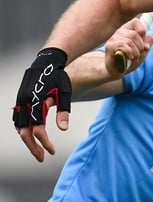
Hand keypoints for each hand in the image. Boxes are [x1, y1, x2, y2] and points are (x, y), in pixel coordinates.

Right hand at [13, 47, 71, 161]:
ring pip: (19, 127)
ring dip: (27, 140)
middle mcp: (24, 103)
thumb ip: (64, 111)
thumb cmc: (58, 78)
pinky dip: (23, 130)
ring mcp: (20, 102)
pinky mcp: (19, 101)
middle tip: (42, 158)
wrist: (46, 63)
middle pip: (25, 132)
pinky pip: (18, 120)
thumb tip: (63, 129)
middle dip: (33, 147)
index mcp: (36, 102)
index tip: (52, 151)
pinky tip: (31, 137)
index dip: (45, 142)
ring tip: (38, 150)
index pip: (38, 129)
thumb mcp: (64, 93)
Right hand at [104, 18, 152, 76]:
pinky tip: (130, 58)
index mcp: (127, 29)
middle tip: (138, 54)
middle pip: (135, 34)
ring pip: (130, 40)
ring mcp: (113, 39)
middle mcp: (119, 32)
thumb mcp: (142, 51)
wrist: (116, 70)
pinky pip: (123, 46)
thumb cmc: (129, 59)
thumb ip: (147, 42)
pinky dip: (130, 53)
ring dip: (136, 52)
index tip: (142, 42)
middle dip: (141, 46)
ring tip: (134, 57)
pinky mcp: (109, 47)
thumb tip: (149, 39)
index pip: (136, 22)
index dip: (142, 32)